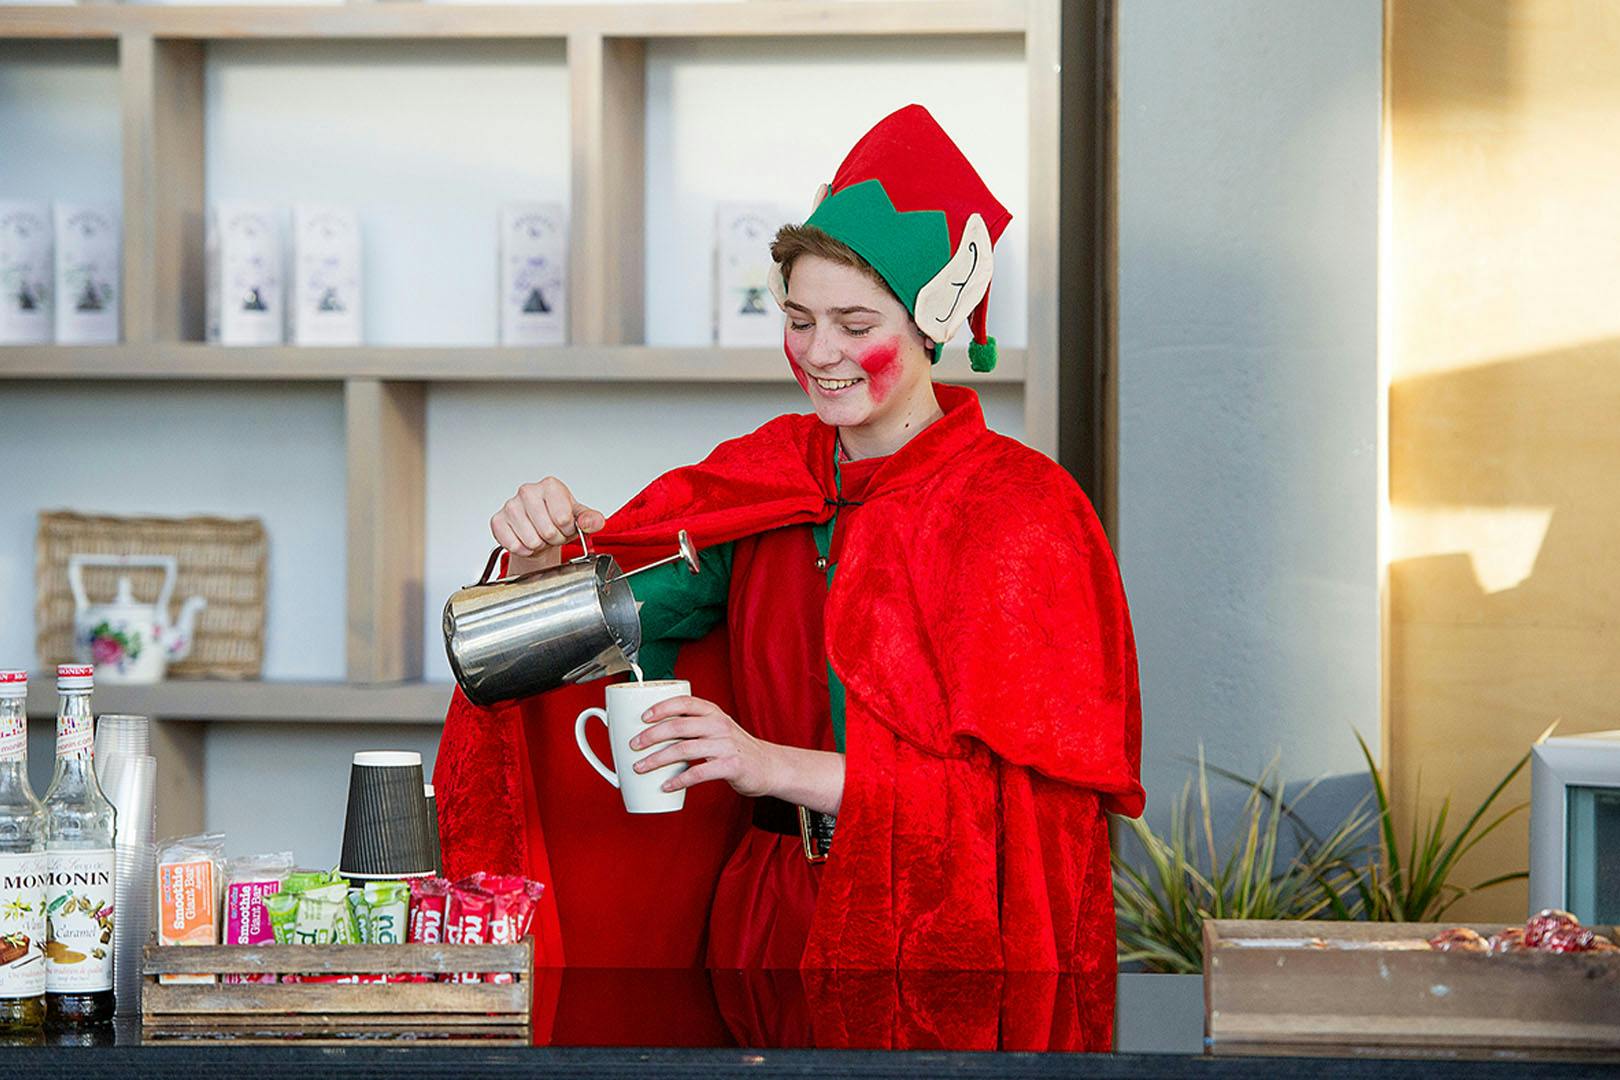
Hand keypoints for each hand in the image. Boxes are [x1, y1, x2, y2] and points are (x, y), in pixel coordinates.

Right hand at [490, 477, 604, 556]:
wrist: (540, 529)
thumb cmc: (559, 520)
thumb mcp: (580, 518)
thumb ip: (591, 520)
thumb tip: (594, 522)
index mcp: (550, 486)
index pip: (563, 518)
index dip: (568, 530)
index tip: (566, 527)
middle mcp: (528, 491)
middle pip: (547, 530)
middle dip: (554, 539)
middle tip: (553, 534)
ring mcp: (511, 505)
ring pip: (531, 540)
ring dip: (539, 545)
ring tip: (540, 536)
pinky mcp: (498, 520)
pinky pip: (514, 545)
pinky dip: (524, 550)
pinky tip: (527, 540)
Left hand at [629, 696, 781, 797]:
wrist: (768, 766)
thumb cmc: (736, 748)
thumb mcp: (718, 728)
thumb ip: (694, 726)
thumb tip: (655, 731)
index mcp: (713, 713)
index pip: (684, 702)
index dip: (661, 707)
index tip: (642, 717)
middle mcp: (719, 725)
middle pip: (678, 726)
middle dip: (651, 736)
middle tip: (634, 746)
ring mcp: (725, 745)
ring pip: (683, 749)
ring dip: (657, 759)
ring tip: (641, 767)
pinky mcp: (730, 766)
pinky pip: (698, 773)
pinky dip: (679, 780)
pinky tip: (666, 785)